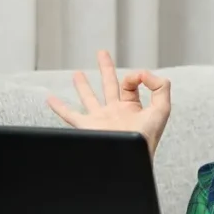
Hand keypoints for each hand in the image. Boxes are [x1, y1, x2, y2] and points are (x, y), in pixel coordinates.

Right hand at [46, 50, 171, 156]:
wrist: (131, 160)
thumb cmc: (148, 140)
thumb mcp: (162, 109)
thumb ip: (159, 87)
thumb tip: (142, 73)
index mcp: (132, 108)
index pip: (130, 84)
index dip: (136, 76)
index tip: (139, 77)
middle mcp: (115, 112)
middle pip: (110, 84)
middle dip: (106, 68)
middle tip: (102, 53)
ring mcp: (100, 119)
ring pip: (89, 98)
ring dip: (82, 85)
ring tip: (77, 73)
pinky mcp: (87, 126)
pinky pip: (70, 116)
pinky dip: (59, 107)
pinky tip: (51, 99)